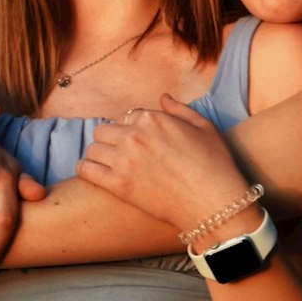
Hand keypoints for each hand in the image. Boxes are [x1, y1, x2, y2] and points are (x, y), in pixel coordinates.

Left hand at [77, 95, 250, 234]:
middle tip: (122, 154)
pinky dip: (86, 169)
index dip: (132, 129)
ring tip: (109, 165)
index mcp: (153, 118)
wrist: (213, 202)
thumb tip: (163, 97)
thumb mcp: (204, 128)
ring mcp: (124, 160)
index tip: (139, 142)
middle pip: (104, 130)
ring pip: (93, 148)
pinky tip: (94, 173)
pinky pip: (86, 170)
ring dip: (100, 155)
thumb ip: (180, 110)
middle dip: (112, 140)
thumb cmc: (214, 165)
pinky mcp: (118, 185)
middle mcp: (135, 135)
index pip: (127, 117)